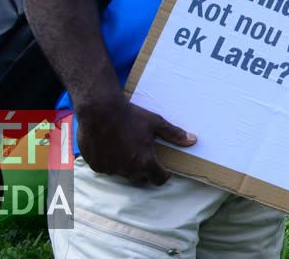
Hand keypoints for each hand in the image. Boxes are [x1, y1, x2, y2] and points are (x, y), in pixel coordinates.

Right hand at [75, 95, 194, 184]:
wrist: (100, 110)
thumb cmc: (130, 116)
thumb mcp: (155, 123)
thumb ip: (174, 134)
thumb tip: (193, 140)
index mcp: (145, 162)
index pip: (159, 179)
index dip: (163, 174)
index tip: (163, 168)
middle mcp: (127, 170)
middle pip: (140, 177)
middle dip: (144, 169)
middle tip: (142, 153)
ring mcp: (110, 169)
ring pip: (122, 173)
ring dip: (125, 165)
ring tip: (125, 147)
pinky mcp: (95, 166)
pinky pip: (106, 169)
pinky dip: (110, 162)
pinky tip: (110, 147)